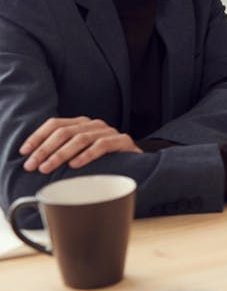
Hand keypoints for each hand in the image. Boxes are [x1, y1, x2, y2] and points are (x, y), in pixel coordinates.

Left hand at [19, 117, 140, 173]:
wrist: (138, 164)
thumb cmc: (105, 161)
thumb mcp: (80, 153)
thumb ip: (63, 151)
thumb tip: (35, 159)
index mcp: (82, 124)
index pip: (55, 124)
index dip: (37, 136)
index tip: (25, 152)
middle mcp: (94, 124)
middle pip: (65, 131)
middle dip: (45, 149)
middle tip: (34, 165)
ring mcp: (109, 132)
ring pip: (81, 138)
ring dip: (61, 154)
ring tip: (49, 167)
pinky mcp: (123, 141)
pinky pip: (102, 145)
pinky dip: (87, 155)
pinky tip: (75, 165)